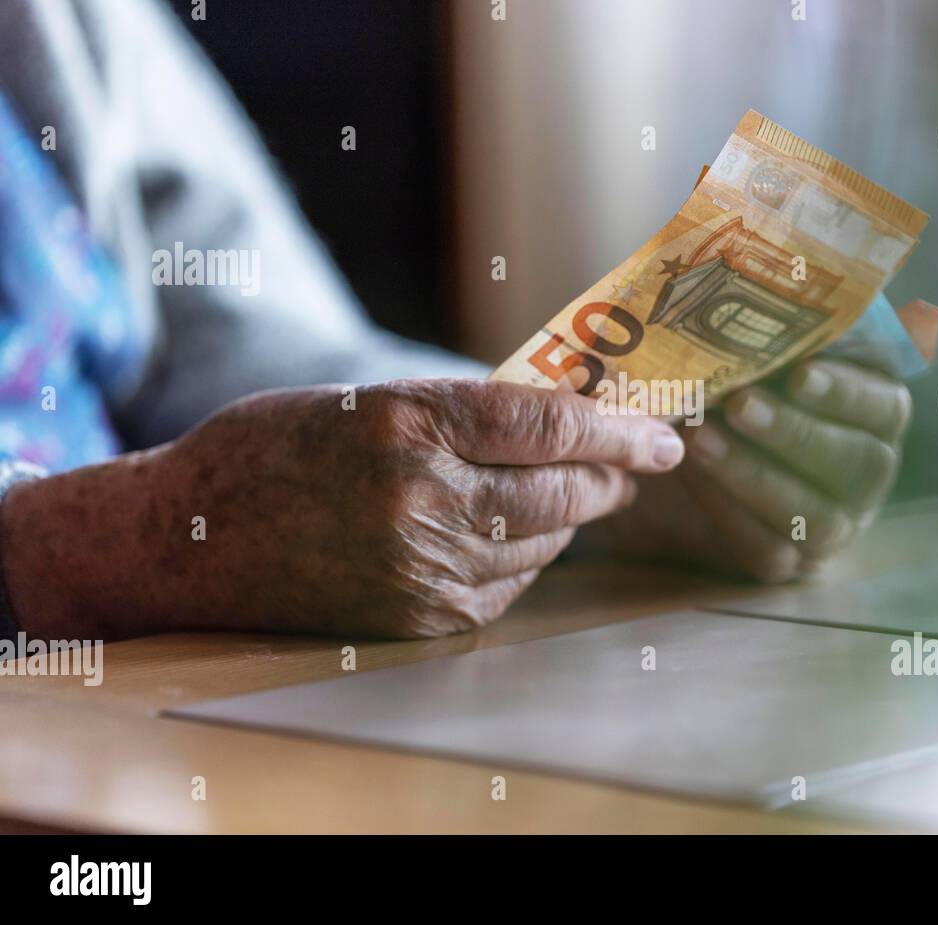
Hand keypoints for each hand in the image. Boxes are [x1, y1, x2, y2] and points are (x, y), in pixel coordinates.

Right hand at [2, 379, 683, 638]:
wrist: (189, 540)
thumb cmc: (276, 448)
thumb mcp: (368, 400)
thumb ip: (464, 413)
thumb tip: (564, 419)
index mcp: (409, 424)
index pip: (549, 425)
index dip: (619, 430)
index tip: (665, 434)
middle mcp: (422, 499)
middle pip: (561, 488)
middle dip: (613, 475)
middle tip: (640, 461)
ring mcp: (421, 567)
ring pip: (543, 540)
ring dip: (574, 514)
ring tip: (585, 491)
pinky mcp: (417, 618)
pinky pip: (508, 584)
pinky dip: (528, 555)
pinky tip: (522, 532)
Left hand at [597, 359, 909, 581]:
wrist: (691, 443)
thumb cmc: (745, 378)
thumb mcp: (767, 349)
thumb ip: (783, 329)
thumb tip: (778, 290)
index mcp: (878, 412)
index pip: (884, 405)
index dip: (845, 392)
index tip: (798, 373)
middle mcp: (868, 472)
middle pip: (855, 463)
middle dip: (795, 433)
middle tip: (740, 404)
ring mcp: (835, 523)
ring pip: (816, 516)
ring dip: (756, 477)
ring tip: (701, 439)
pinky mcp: (790, 561)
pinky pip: (771, 552)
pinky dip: (729, 514)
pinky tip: (690, 477)